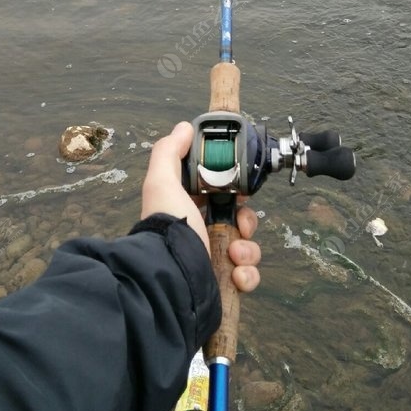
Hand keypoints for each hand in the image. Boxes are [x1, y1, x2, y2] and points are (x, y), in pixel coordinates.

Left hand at [141, 122, 260, 292]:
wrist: (171, 277)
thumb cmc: (168, 227)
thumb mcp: (162, 183)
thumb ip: (169, 152)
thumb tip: (183, 128)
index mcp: (189, 211)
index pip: (221, 196)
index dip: (235, 193)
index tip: (240, 193)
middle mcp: (201, 234)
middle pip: (240, 222)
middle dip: (247, 223)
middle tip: (240, 226)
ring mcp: (213, 259)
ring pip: (248, 249)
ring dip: (248, 251)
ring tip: (233, 254)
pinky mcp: (223, 282)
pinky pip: (248, 277)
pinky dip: (247, 276)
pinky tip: (235, 275)